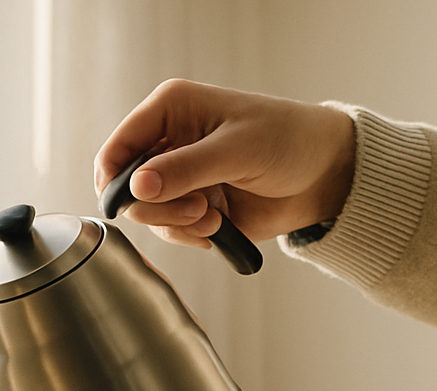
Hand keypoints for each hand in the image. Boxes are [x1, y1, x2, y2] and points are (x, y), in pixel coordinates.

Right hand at [94, 79, 356, 247]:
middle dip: (158, 205)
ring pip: (148, 213)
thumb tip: (137, 186)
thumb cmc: (287, 140)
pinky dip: (191, 235)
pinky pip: (172, 231)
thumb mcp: (235, 150)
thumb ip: (185, 169)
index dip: (113, 176)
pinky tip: (218, 226)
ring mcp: (181, 178)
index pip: (120, 144)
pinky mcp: (194, 206)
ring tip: (213, 216)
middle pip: (128, 186)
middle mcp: (170, 143)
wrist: (323, 175)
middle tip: (196, 207)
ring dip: (178, 223)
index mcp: (172, 110)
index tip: (123, 202)